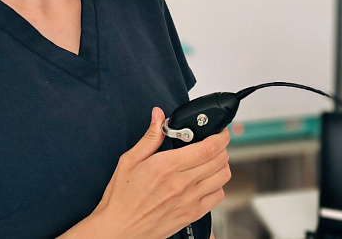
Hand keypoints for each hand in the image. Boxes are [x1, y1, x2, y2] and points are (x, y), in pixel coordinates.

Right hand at [88, 107, 230, 238]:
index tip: (220, 131)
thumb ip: (150, 137)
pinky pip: (218, 197)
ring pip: (222, 177)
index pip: (208, 148)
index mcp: (168, 166)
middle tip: (215, 142)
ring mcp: (189, 200)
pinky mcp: (192, 215)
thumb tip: (158, 115)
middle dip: (222, 147)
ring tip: (212, 160)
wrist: (118, 230)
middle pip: (220, 160)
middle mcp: (182, 183)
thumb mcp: (129, 160)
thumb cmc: (121, 198)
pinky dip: (218, 185)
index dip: (221, 136)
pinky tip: (207, 181)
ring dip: (222, 165)